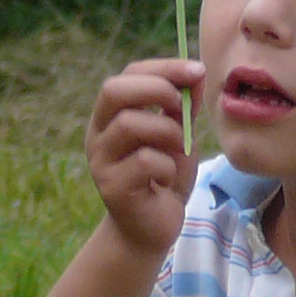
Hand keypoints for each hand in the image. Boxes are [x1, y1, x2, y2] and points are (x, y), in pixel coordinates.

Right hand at [87, 58, 203, 255]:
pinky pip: (145, 161)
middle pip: (114, 90)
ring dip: (168, 132)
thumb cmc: (164, 178)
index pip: (129, 74)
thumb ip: (183, 107)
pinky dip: (167, 166)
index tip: (197, 71)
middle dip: (157, 90)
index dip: (163, 67)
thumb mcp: (178, 136)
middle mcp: (98, 133)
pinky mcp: (111, 187)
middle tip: (183, 108)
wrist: (153, 228)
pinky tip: (167, 180)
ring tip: (179, 150)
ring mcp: (101, 161)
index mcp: (111, 115)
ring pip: (130, 124)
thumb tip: (196, 72)